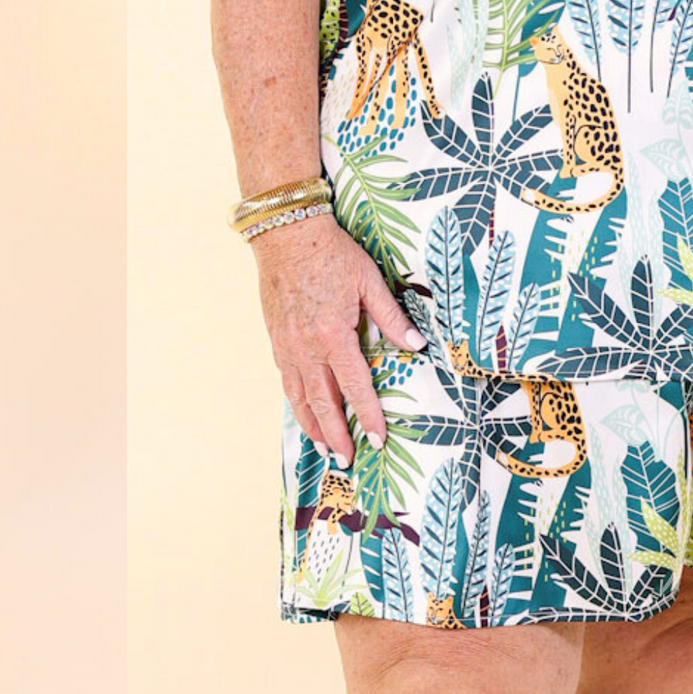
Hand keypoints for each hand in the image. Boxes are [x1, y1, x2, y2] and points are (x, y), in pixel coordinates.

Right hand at [253, 215, 425, 462]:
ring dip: (313, 425)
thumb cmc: (330, 253)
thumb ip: (391, 317)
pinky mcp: (275, 338)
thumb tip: (416, 345)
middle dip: (337, 434)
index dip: (368, 416)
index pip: (356, 386)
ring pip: (299, 396)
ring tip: (323, 448)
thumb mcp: (368, 281)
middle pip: (324, 402)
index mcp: (334, 334)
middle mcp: (307, 346)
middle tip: (348, 459)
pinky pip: (286, 379)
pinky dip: (296, 401)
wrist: (286, 234)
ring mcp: (287, 344)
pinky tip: (304, 410)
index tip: (378, 440)